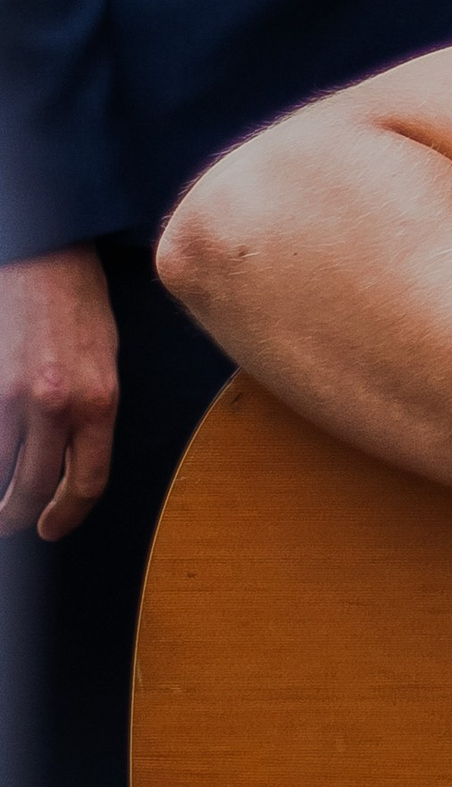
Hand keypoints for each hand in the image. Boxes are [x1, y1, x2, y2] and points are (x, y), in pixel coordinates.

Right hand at [0, 244, 118, 539]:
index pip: (86, 482)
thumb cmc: (79, 305)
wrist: (45, 256)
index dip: (68, 516)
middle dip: (21, 517)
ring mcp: (13, 396)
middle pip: (34, 488)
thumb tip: (70, 463)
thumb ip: (91, 414)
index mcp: (99, 402)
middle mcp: (57, 405)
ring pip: (0, 473)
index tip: (53, 529)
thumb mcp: (106, 363)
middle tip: (14, 526)